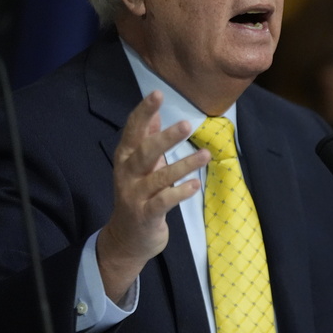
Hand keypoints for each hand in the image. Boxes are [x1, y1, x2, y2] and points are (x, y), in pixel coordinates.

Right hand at [96, 91, 209, 302]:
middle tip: (187, 124)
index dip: (144, 112)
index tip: (157, 93)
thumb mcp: (140, 166)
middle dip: (165, 138)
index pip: (133, 131)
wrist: (126, 239)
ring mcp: (135, 196)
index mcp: (126, 158)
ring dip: (184, 165)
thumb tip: (155, 112)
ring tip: (205, 155)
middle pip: (144, 152)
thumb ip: (147, 139)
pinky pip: (164, 202)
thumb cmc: (137, 195)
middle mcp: (127, 175)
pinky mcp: (146, 216)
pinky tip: (195, 184)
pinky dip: (179, 193)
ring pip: (159, 178)